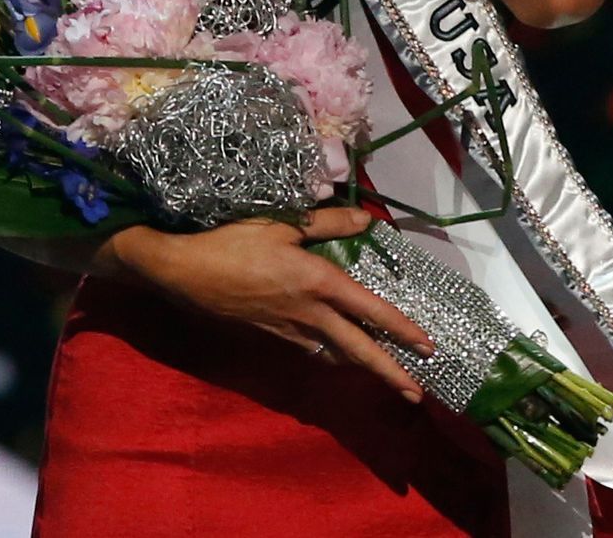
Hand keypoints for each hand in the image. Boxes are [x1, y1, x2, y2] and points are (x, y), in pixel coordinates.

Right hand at [121, 207, 434, 400]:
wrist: (185, 271)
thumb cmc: (233, 241)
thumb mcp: (281, 223)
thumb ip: (328, 222)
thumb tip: (367, 220)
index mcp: (318, 283)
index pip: (371, 311)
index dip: (402, 329)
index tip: (428, 347)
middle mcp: (309, 314)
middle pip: (358, 350)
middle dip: (389, 372)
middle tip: (416, 392)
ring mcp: (289, 329)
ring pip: (334, 353)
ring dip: (361, 364)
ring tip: (383, 372)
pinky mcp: (271, 334)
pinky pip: (311, 348)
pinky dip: (331, 353)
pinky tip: (335, 351)